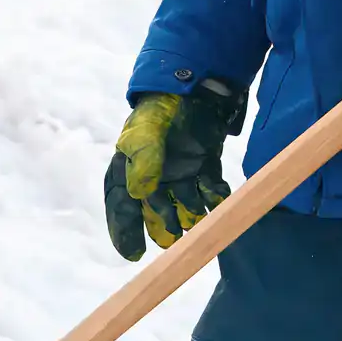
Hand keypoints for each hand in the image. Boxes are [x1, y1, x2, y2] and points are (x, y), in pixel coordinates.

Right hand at [104, 83, 245, 261]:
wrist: (197, 86)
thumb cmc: (164, 108)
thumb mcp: (148, 131)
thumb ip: (144, 159)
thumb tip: (138, 194)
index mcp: (130, 166)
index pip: (121, 204)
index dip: (124, 230)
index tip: (133, 254)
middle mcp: (154, 174)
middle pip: (154, 210)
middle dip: (163, 228)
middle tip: (174, 243)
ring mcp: (180, 171)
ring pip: (184, 204)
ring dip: (192, 218)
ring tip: (200, 228)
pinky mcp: (204, 166)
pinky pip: (208, 190)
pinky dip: (215, 199)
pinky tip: (221, 203)